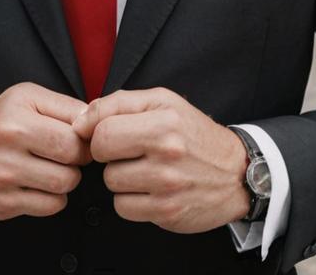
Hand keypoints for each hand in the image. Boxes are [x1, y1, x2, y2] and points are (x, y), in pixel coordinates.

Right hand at [0, 82, 91, 220]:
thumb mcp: (24, 98)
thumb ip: (62, 105)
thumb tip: (95, 120)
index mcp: (16, 115)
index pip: (73, 133)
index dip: (85, 137)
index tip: (81, 136)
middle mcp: (8, 145)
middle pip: (71, 160)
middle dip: (79, 158)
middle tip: (70, 153)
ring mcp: (4, 177)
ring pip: (64, 185)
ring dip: (67, 178)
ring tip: (54, 167)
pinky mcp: (3, 204)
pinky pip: (50, 206)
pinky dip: (54, 197)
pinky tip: (41, 184)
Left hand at [72, 87, 249, 233]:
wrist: (235, 173)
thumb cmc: (193, 133)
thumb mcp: (161, 102)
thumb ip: (117, 103)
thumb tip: (80, 123)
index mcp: (164, 120)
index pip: (102, 128)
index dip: (99, 130)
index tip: (110, 133)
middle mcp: (167, 152)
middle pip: (103, 155)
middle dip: (109, 153)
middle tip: (129, 150)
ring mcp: (168, 185)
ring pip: (111, 183)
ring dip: (121, 177)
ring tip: (144, 168)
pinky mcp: (167, 213)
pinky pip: (123, 208)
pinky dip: (130, 200)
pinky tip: (149, 188)